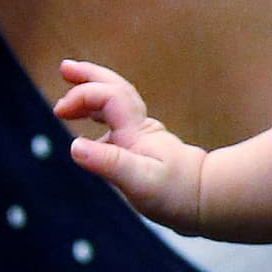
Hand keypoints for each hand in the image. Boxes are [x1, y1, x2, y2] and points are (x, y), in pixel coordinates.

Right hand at [55, 59, 210, 231]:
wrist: (211, 203)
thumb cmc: (178, 194)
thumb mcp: (140, 182)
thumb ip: (109, 163)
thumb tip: (75, 146)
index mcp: (136, 133)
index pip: (108, 97)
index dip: (83, 95)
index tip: (60, 111)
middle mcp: (140, 130)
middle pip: (115, 90)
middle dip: (89, 77)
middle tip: (65, 68)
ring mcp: (144, 139)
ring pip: (118, 106)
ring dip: (94, 95)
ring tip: (70, 99)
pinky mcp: (146, 152)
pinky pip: (120, 125)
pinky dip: (102, 119)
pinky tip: (92, 133)